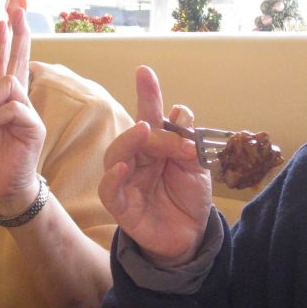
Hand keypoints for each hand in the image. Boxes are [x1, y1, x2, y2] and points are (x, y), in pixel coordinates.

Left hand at [0, 0, 46, 215]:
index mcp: (0, 103)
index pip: (4, 66)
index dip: (5, 42)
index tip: (5, 18)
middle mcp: (17, 103)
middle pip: (18, 61)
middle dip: (17, 34)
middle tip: (17, 6)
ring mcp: (27, 113)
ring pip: (9, 85)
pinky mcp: (32, 126)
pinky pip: (12, 109)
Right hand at [98, 65, 211, 265]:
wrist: (191, 236)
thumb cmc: (189, 198)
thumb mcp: (197, 167)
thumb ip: (188, 141)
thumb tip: (180, 109)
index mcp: (156, 147)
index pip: (150, 116)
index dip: (147, 94)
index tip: (144, 71)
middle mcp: (138, 160)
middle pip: (133, 135)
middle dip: (150, 127)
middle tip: (171, 132)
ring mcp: (126, 182)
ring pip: (115, 156)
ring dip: (128, 142)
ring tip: (143, 132)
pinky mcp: (121, 206)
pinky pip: (109, 190)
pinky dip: (112, 177)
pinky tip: (122, 167)